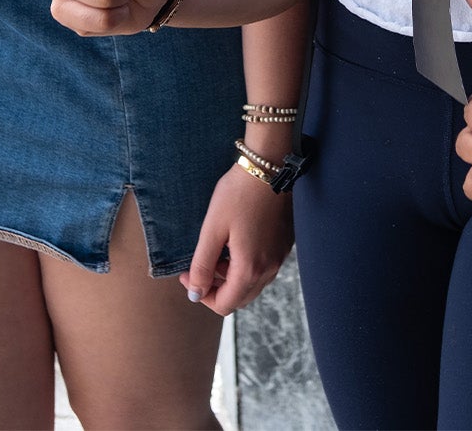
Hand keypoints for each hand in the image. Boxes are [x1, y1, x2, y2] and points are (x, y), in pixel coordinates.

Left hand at [180, 161, 292, 314]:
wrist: (269, 167)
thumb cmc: (238, 195)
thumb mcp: (212, 229)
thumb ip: (202, 265)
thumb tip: (194, 294)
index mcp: (250, 268)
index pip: (224, 305)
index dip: (201, 295)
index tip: (188, 275)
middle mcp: (269, 269)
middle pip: (239, 298)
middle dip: (215, 288)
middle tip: (200, 264)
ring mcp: (279, 258)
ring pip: (251, 284)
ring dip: (230, 277)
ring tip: (217, 250)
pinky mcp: (283, 246)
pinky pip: (262, 269)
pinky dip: (245, 265)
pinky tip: (235, 242)